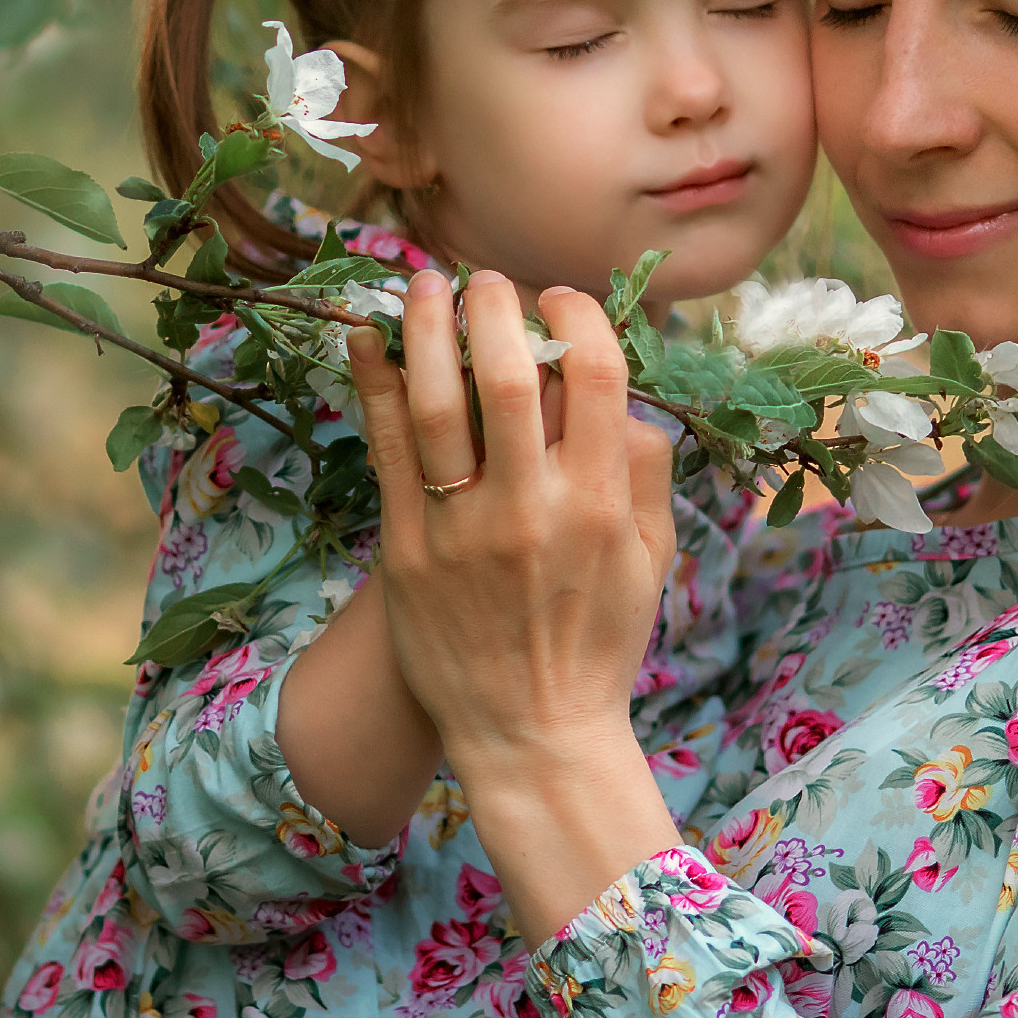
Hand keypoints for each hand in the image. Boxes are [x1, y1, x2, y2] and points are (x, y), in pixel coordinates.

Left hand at [346, 269, 683, 935]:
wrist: (531, 737)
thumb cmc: (596, 642)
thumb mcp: (653, 560)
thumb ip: (648, 471)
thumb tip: (624, 392)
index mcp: (603, 505)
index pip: (598, 376)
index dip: (576, 318)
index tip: (557, 301)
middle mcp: (533, 510)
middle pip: (513, 375)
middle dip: (496, 306)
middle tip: (484, 280)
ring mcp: (462, 530)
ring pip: (439, 402)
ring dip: (428, 327)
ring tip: (423, 284)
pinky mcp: (404, 551)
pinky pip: (385, 449)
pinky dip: (373, 384)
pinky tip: (364, 338)